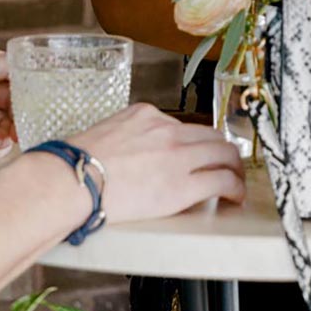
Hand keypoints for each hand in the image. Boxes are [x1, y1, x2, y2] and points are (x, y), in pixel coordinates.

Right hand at [60, 103, 245, 222]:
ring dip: (234, 167)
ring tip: (237, 179)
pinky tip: (235, 195)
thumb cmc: (77, 164)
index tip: (197, 151)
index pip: (182, 126)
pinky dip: (234, 187)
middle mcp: (167, 130)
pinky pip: (221, 181)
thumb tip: (127, 153)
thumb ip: (126, 137)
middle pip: (210, 135)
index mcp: (146, 115)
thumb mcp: (105, 134)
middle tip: (228, 163)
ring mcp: (178, 155)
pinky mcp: (183, 184)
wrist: (73, 180)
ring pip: (223, 154)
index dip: (194, 141)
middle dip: (222, 150)